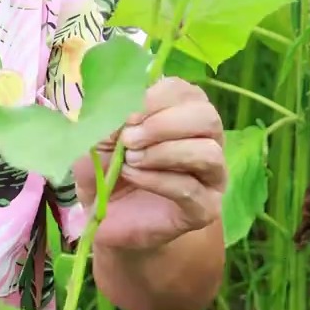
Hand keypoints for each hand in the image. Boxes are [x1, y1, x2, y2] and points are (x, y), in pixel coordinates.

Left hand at [73, 77, 226, 251]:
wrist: (104, 218)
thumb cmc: (106, 169)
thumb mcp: (98, 137)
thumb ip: (112, 118)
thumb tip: (126, 109)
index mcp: (184, 111)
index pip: (186, 91)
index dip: (155, 98)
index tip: (126, 115)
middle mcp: (206, 139)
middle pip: (206, 117)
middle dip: (163, 124)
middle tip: (129, 139)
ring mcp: (211, 175)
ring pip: (207, 153)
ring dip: (163, 153)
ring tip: (130, 160)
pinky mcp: (205, 208)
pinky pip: (190, 188)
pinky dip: (156, 180)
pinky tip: (133, 177)